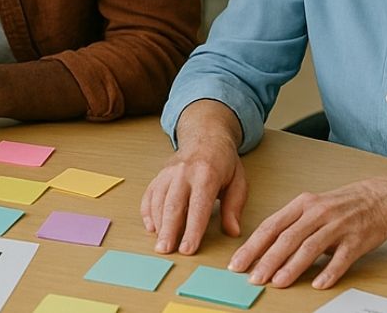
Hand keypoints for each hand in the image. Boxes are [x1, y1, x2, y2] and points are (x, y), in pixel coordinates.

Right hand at [140, 125, 246, 254]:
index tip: (188, 249)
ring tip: (159, 244)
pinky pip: (149, 194)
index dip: (192, 229)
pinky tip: (151, 227)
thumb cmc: (224, 162)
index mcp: (206, 174)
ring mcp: (168, 172)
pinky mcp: (159, 175)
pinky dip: (147, 211)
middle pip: (173, 204)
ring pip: (158, 199)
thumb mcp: (238, 182)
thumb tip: (232, 231)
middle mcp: (183, 172)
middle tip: (165, 250)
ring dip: (157, 223)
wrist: (206, 136)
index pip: (198, 206)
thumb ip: (234, 207)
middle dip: (168, 229)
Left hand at [228, 179, 386, 289]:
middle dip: (267, 259)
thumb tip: (264, 252)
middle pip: (287, 238)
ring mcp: (338, 226)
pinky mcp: (357, 240)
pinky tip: (319, 283)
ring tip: (278, 282)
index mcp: (302, 204)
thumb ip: (290, 226)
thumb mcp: (311, 208)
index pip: (271, 226)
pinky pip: (341, 258)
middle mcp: (317, 213)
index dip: (253, 245)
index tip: (238, 262)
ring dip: (292, 267)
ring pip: (310, 248)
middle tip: (253, 278)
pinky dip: (329, 271)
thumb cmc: (340, 206)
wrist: (379, 199)